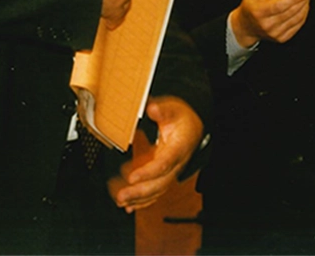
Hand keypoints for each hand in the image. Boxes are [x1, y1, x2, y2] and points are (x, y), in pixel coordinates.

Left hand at [107, 96, 203, 212]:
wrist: (193, 127)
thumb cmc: (182, 119)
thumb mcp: (174, 109)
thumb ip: (162, 110)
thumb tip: (152, 109)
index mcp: (178, 148)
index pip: (164, 163)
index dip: (148, 172)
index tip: (131, 177)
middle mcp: (176, 164)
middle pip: (160, 182)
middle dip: (140, 192)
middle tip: (121, 196)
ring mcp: (171, 172)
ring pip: (157, 190)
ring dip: (139, 198)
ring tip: (121, 201)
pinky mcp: (165, 175)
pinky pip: (155, 192)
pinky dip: (143, 201)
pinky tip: (129, 205)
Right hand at [229, 0, 314, 47]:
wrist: (246, 28)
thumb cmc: (250, 9)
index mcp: (260, 12)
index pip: (282, 4)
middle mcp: (269, 24)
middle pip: (293, 9)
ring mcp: (276, 33)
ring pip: (298, 17)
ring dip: (306, 3)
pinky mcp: (283, 37)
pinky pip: (298, 24)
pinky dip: (304, 12)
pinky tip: (304, 4)